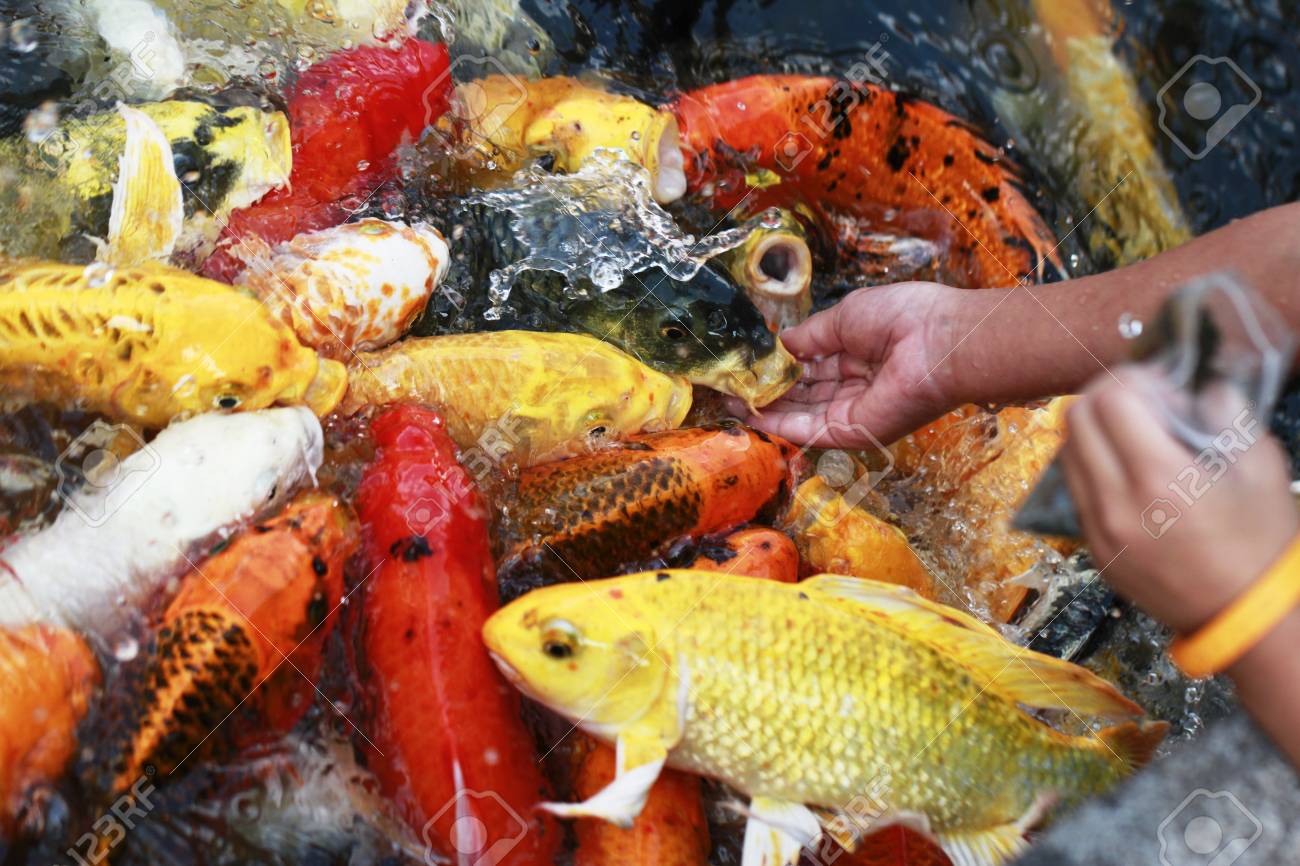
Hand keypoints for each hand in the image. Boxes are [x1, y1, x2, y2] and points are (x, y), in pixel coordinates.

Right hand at [728, 282, 973, 446]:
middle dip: (768, 389)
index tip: (750, 363)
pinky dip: (778, 423)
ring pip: (800, 413)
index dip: (781, 364)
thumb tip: (780, 344)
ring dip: (765, 408)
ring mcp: (852, 411)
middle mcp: (854, 384)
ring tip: (729, 399)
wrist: (938, 344)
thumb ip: (810, 337)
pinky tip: (748, 413)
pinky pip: (807, 430)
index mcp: (858, 352)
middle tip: (730, 385)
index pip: (812, 364)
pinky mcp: (850, 432)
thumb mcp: (845, 317)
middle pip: (803, 392)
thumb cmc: (902, 318)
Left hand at [1060, 365, 1298, 633]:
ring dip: (1094, 431)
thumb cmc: (1262, 540)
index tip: (1162, 388)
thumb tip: (1194, 382)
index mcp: (1157, 477)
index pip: (1109, 399)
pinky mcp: (1092, 548)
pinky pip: (1076, 489)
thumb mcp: (1260, 464)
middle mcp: (1113, 502)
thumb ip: (1225, 410)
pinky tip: (1130, 472)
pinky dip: (1093, 466)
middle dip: (1106, 397)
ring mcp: (1096, 529)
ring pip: (1066, 451)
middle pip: (1075, 418)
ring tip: (1136, 437)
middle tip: (1143, 403)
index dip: (1133, 380)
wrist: (1247, 617)